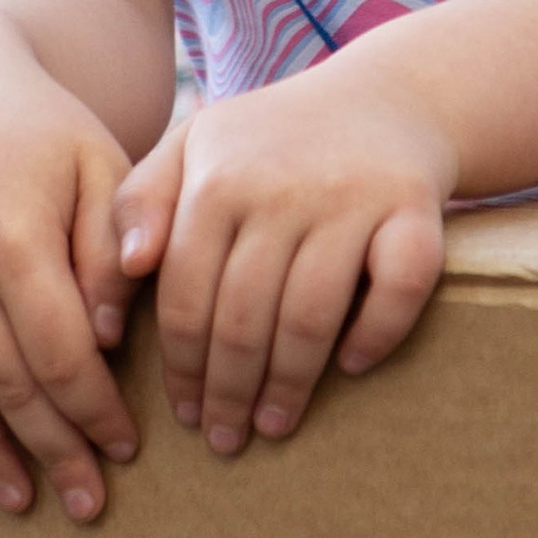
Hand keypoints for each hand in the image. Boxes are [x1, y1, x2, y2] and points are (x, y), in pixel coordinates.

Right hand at [0, 0, 142, 522]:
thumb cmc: (43, 131)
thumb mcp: (100, 166)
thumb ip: (110, 248)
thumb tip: (112, 340)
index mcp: (13, 236)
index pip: (60, 355)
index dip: (94, 411)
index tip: (125, 450)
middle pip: (4, 383)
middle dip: (52, 449)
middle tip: (89, 502)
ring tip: (17, 499)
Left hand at [113, 69, 453, 459]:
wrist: (383, 98)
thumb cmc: (270, 140)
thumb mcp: (193, 148)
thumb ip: (139, 203)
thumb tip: (123, 277)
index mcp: (217, 178)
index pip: (186, 297)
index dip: (182, 366)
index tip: (183, 413)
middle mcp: (282, 186)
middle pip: (245, 317)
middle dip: (230, 392)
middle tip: (224, 439)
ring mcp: (353, 196)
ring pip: (312, 315)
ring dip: (290, 384)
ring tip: (274, 425)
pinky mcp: (414, 206)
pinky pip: (399, 287)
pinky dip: (377, 333)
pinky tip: (352, 365)